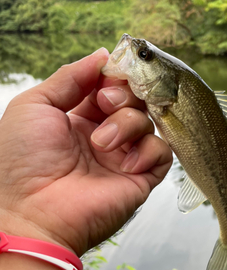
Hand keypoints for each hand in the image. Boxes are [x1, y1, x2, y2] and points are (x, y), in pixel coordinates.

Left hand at [0, 48, 171, 255]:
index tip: (110, 71)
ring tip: (101, 144)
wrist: (30, 213)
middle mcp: (105, 135)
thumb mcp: (35, 105)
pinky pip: (162, 152)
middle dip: (123, 94)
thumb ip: (70, 77)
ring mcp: (123, 157)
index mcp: (79, 118)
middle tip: (105, 103)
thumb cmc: (21, 161)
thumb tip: (102, 56)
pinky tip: (123, 165)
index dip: (114, 76)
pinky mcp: (141, 178)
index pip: (110, 86)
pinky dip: (147, 151)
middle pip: (133, 99)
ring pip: (148, 121)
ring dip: (128, 124)